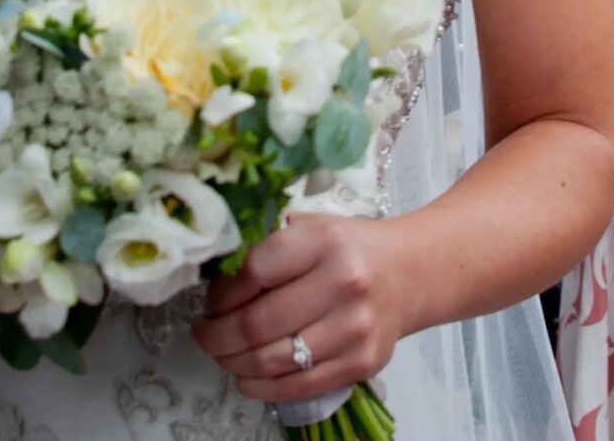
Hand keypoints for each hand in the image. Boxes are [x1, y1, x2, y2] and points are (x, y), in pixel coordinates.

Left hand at [195, 215, 401, 403]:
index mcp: (323, 241)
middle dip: (216, 336)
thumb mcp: (310, 227)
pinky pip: (297, 386)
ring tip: (223, 354)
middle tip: (204, 334)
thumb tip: (213, 275)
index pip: (253, 271)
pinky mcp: (360, 364)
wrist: (408, 273)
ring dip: (233, 363)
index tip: (210, 301)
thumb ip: (267, 245)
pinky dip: (260, 387)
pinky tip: (246, 375)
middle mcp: (343, 284)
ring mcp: (354, 329)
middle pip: (257, 323)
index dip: (220, 293)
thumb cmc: (349, 249)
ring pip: (271, 361)